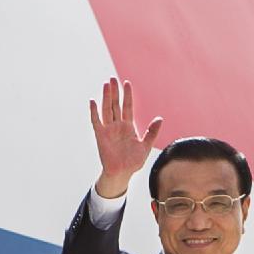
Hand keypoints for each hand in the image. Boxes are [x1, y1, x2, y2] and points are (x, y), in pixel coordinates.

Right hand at [90, 78, 162, 196]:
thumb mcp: (145, 146)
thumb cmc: (133, 162)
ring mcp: (108, 130)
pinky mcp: (100, 136)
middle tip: (113, 79)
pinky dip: (94, 112)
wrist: (122, 174)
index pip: (127, 106)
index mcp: (128, 126)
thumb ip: (152, 132)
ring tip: (106, 85)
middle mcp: (118, 125)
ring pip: (106, 109)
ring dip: (105, 97)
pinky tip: (93, 101)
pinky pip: (96, 122)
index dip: (127, 95)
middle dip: (114, 92)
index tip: (127, 83)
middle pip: (115, 105)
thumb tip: (160, 118)